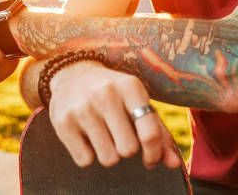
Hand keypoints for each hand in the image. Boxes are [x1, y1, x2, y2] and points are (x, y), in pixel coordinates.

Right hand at [48, 61, 181, 169]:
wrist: (72, 74)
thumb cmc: (114, 94)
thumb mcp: (137, 102)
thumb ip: (158, 132)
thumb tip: (174, 164)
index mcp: (130, 87)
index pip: (149, 132)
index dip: (154, 154)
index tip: (150, 158)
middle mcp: (106, 94)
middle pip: (128, 150)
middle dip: (127, 150)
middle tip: (121, 138)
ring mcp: (82, 108)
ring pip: (108, 158)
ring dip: (109, 154)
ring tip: (104, 136)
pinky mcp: (63, 122)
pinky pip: (85, 160)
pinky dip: (88, 155)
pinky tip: (86, 137)